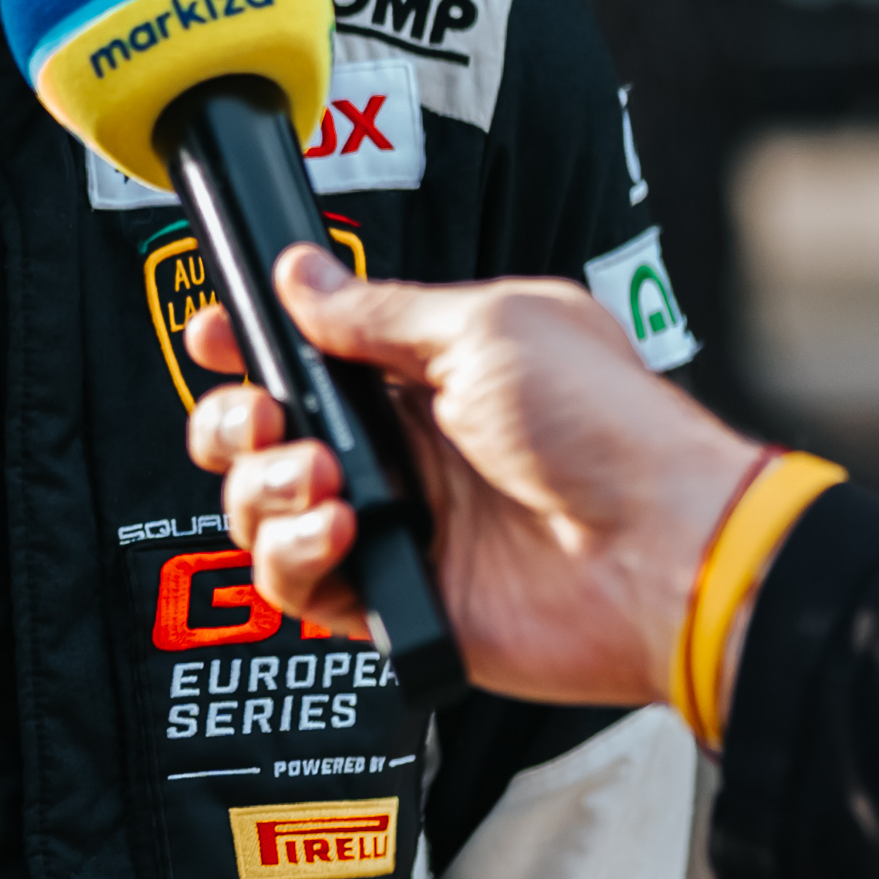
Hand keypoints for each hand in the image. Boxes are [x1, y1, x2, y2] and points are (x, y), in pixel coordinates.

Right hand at [183, 252, 765, 711]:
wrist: (660, 549)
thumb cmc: (606, 427)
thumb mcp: (486, 328)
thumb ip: (377, 313)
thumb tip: (303, 276)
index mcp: (428, 373)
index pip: (312, 355)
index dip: (252, 345)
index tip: (218, 336)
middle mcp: (406, 450)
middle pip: (265, 437)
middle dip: (234, 421)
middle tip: (259, 416)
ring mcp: (400, 528)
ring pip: (266, 510)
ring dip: (266, 487)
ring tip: (324, 478)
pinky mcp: (397, 602)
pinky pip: (297, 587)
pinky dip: (295, 556)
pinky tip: (343, 530)